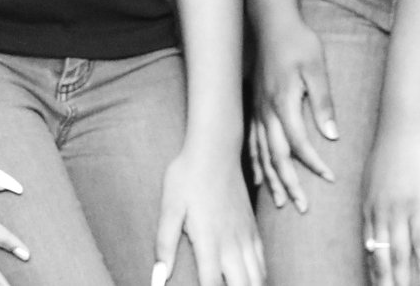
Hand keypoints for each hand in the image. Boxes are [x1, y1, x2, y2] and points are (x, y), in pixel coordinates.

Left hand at [154, 138, 263, 285]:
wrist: (215, 147)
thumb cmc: (187, 176)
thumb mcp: (169, 207)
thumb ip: (164, 244)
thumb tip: (157, 277)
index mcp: (209, 241)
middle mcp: (232, 243)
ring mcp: (245, 235)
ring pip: (257, 277)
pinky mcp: (252, 227)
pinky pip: (262, 260)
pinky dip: (261, 277)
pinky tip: (254, 282)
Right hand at [248, 14, 336, 212]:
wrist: (271, 24)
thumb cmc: (298, 43)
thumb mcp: (316, 67)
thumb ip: (322, 102)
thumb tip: (332, 135)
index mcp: (284, 103)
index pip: (299, 144)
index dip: (314, 164)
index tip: (329, 178)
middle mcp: (267, 111)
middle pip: (276, 156)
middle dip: (289, 183)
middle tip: (301, 206)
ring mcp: (257, 111)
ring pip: (261, 153)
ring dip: (271, 179)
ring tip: (280, 201)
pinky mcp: (253, 107)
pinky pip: (252, 142)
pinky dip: (256, 163)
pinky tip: (259, 177)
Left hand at [362, 115, 419, 285]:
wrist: (403, 124)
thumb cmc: (390, 145)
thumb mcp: (373, 175)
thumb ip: (374, 197)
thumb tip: (376, 214)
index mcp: (368, 206)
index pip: (369, 247)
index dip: (373, 269)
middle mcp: (379, 212)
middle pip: (381, 257)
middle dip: (383, 281)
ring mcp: (398, 210)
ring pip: (399, 255)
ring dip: (401, 280)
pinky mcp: (418, 204)